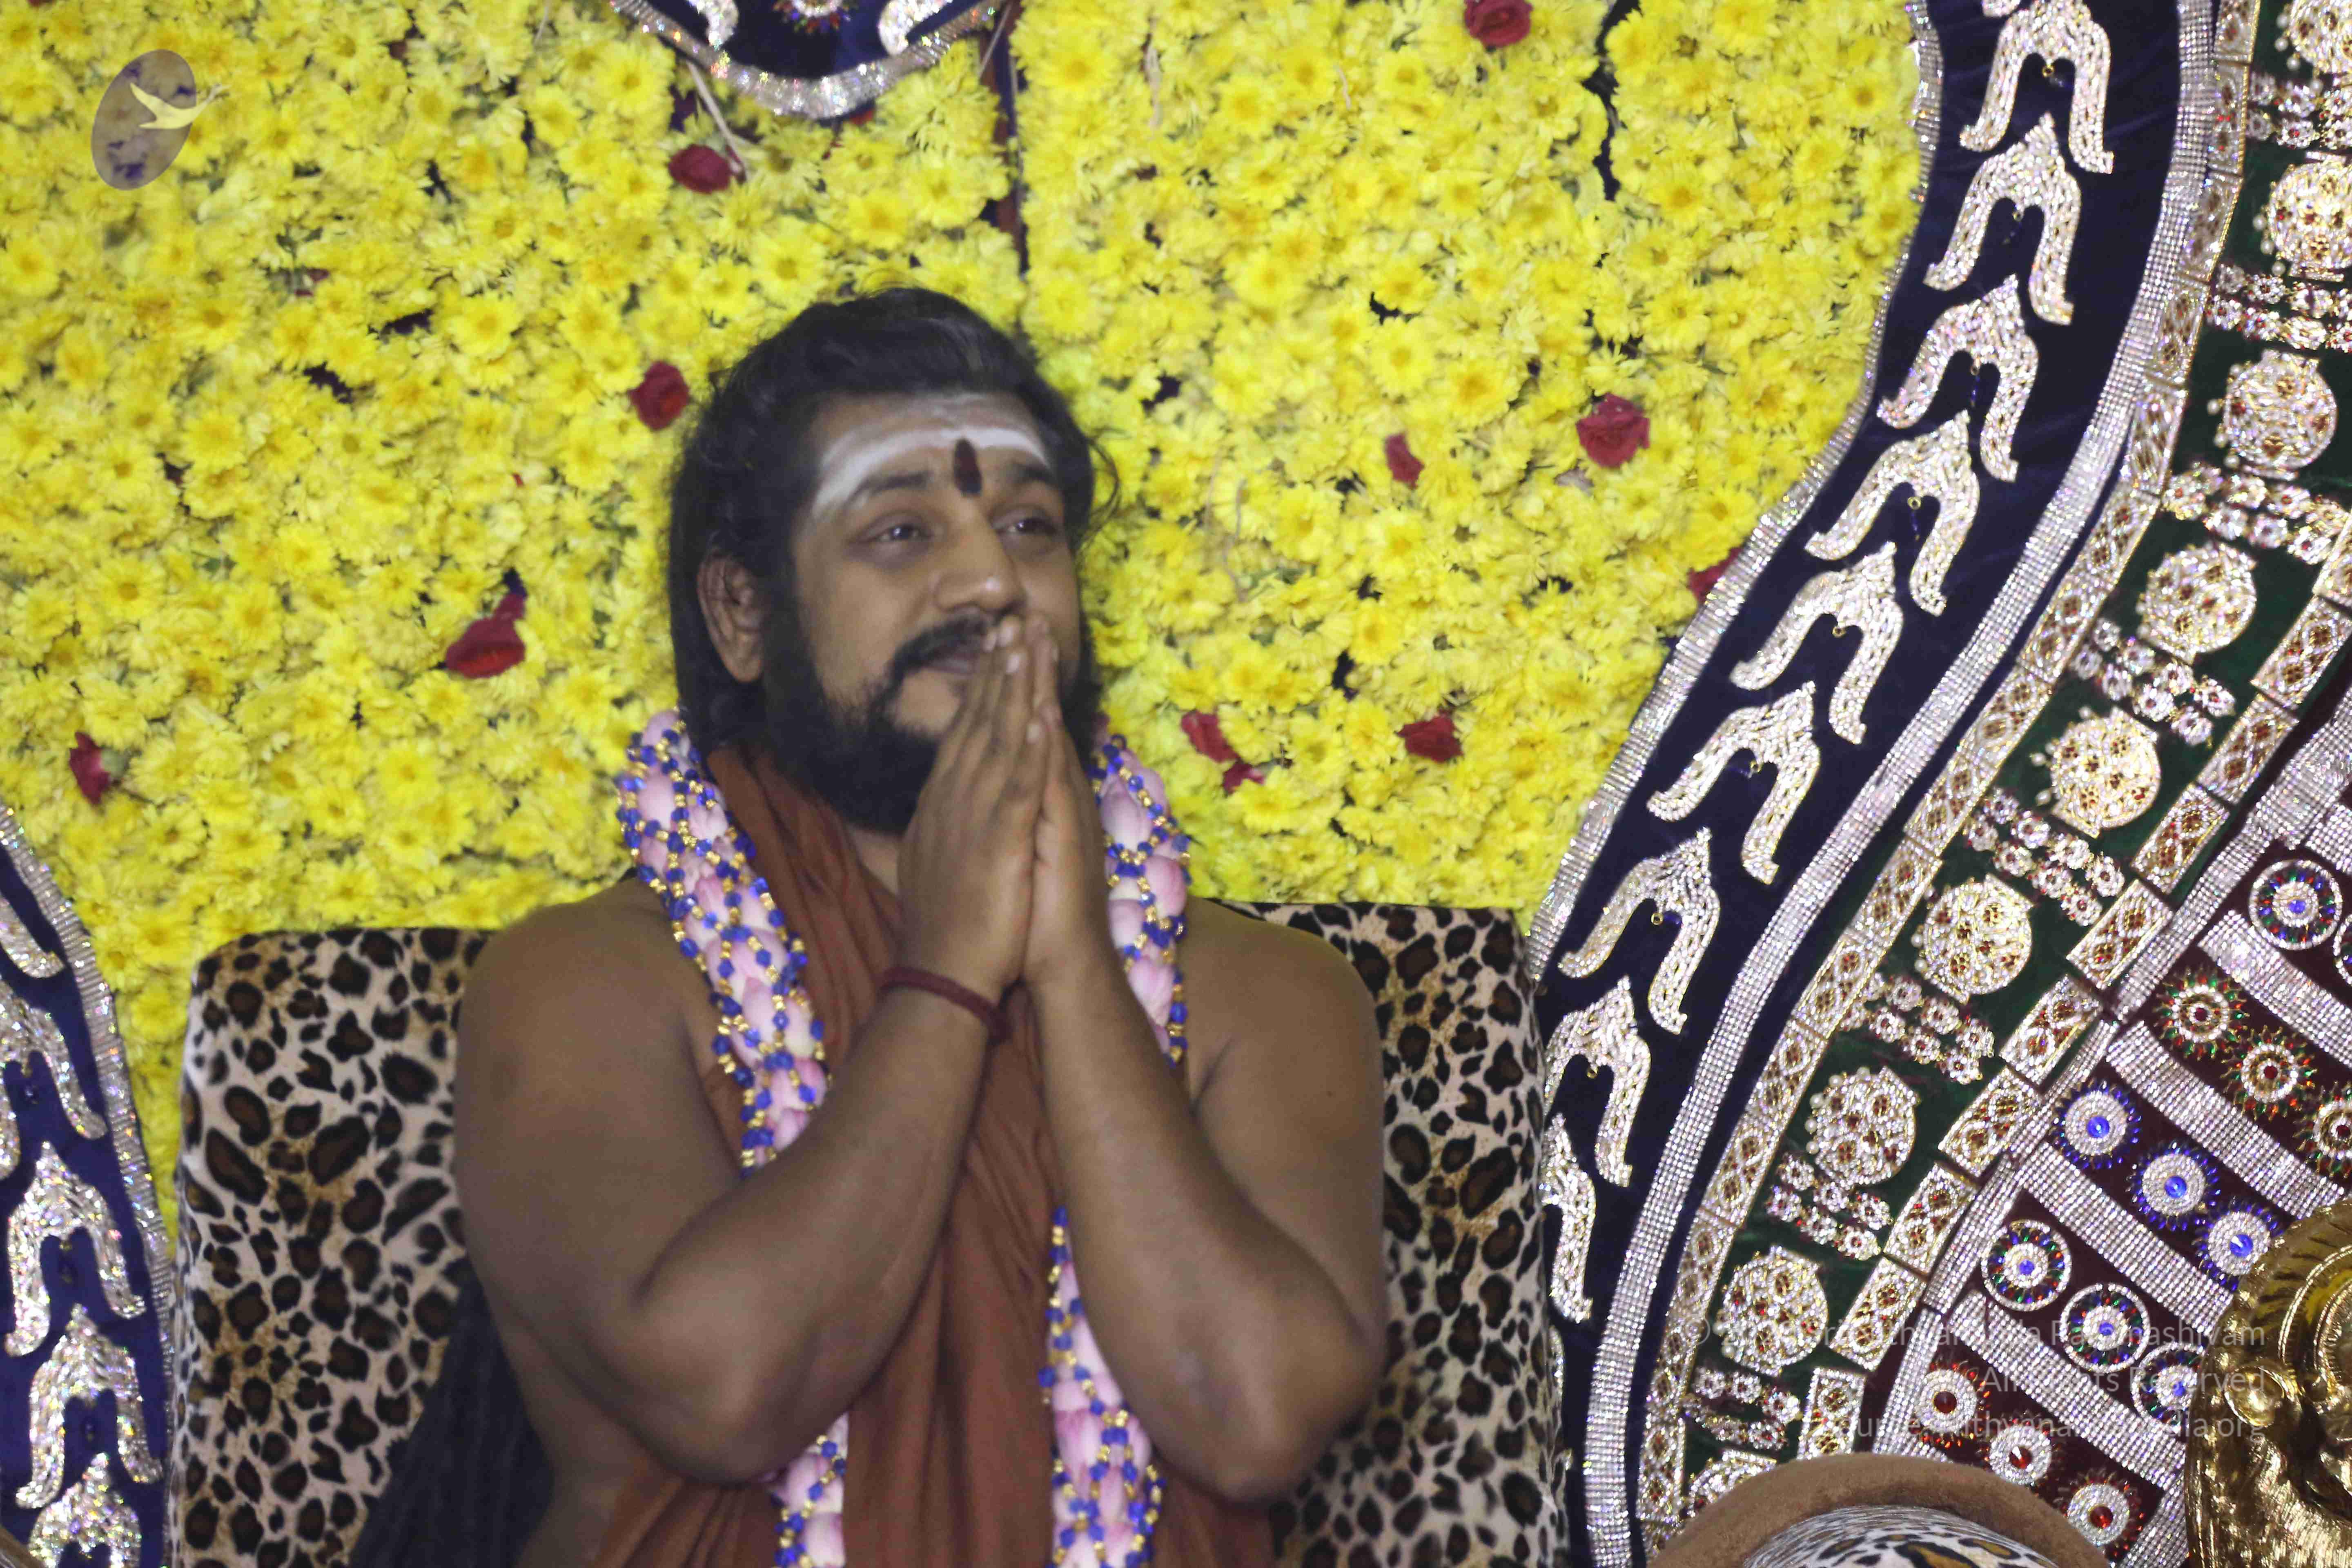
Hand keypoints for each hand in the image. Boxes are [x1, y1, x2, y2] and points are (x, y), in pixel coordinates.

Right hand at [893, 614, 1053, 999]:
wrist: (943, 975)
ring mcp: (975, 817)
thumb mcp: (936, 860)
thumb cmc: (947, 926)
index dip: (982, 684)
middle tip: (1012, 616)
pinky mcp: (999, 842)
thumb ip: (942, 823)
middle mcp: (955, 799)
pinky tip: (1039, 714)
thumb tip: (943, 802)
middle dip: (998, 668)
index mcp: (944, 802)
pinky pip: (1017, 787)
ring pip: (998, 740)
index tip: (996, 643)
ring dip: (1013, 689)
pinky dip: (1029, 749)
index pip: (964, 730)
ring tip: (1026, 642)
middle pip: (979, 720)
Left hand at [1023, 626, 1116, 996]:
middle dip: (1027, 667)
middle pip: (1037, 720)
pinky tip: (1040, 710)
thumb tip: (996, 787)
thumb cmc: (1032, 918)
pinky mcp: (1060, 836)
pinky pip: (1050, 783)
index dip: (1013, 685)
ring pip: (1046, 738)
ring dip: (1039, 687)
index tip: (1004, 639)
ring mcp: (1060, 813)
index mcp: (1033, 800)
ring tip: (1032, 637)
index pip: (1022, 731)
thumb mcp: (1014, 854)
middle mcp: (1052, 797)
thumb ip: (1010, 815)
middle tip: (1020, 613)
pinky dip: (1043, 745)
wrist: (1062, 965)